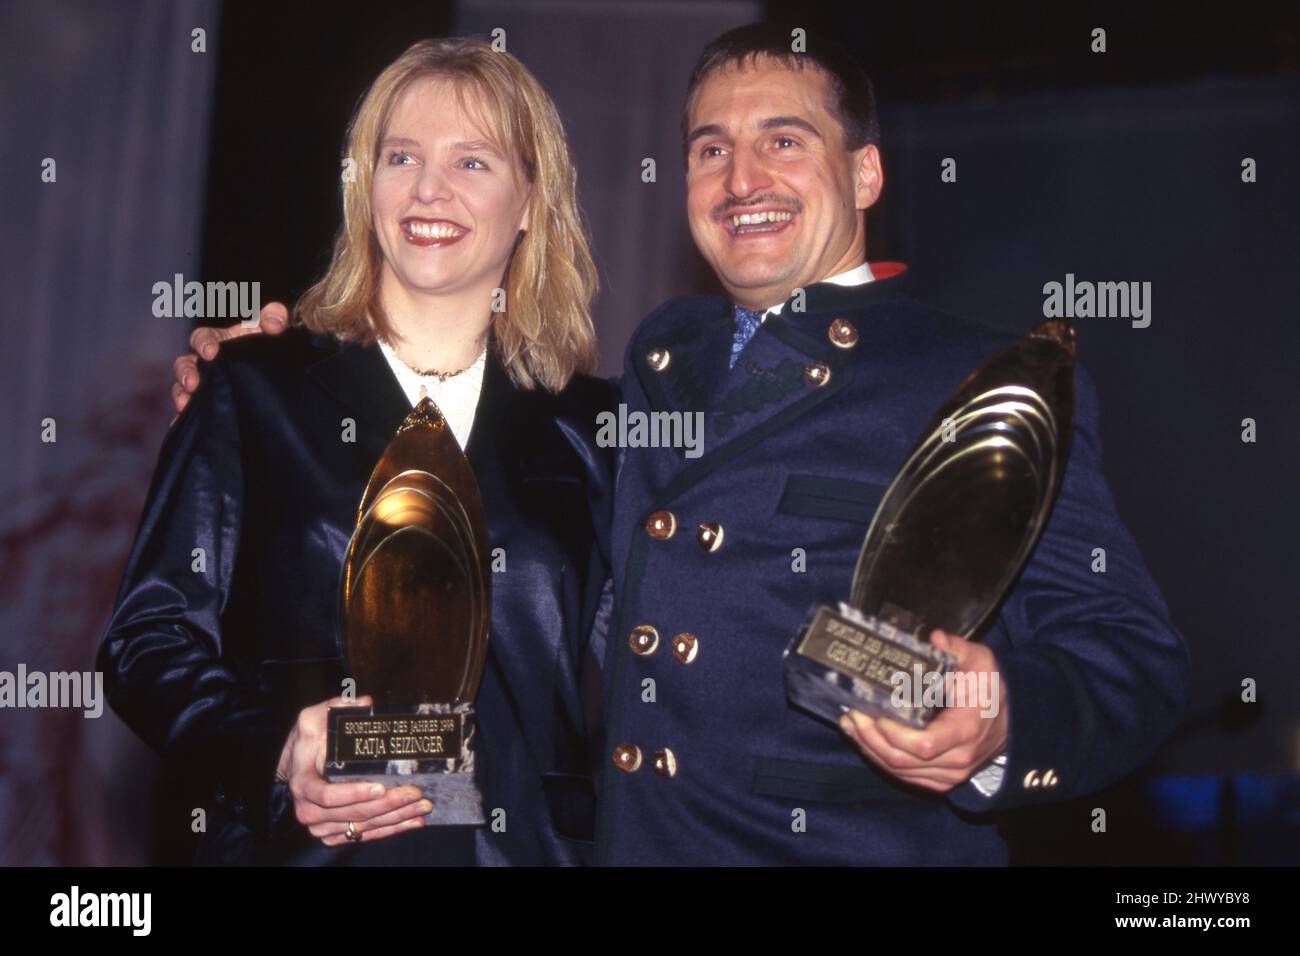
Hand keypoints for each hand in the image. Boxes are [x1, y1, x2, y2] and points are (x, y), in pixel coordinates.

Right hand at [171, 301, 288, 415]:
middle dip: (186, 373)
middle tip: (192, 384)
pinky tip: (181, 423)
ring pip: (183, 388)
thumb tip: (274, 325)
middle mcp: (207, 363)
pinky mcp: (210, 405)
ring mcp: (207, 385)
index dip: (203, 343)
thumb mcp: (274, 328)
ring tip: (183, 405)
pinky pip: (193, 412)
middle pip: (186, 364)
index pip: (203, 338)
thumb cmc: (268, 345)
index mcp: (219, 341)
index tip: (210, 353)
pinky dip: (184, 417)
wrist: (279, 372)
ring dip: (181, 395)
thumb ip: (276, 317)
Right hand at [277, 694, 429, 846]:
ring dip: (396, 817)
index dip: (354, 794)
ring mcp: (323, 826)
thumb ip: (336, 707)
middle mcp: (310, 810)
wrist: (296, 769)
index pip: (327, 796)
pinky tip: (413, 820)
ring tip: (421, 806)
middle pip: (353, 813)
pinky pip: (366, 834)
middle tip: (414, 793)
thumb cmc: (307, 742)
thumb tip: (365, 702)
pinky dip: (391, 829)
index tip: (380, 787)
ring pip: (363, 826)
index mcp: (303, 784)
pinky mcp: (336, 834)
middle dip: (387, 805)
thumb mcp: (313, 719)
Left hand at [839, 630, 1008, 792]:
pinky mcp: (939, 781)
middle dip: (870, 738)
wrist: (1010, 723)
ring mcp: (948, 775)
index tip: (873, 711)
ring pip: (899, 771)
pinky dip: (880, 758)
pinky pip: (904, 776)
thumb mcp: (981, 663)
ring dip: (869, 748)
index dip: (893, 732)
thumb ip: (959, 649)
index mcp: (966, 730)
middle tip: (851, 713)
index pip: (924, 744)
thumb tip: (936, 638)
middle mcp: (957, 759)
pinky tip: (864, 739)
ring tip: (850, 724)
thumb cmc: (990, 690)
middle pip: (903, 760)